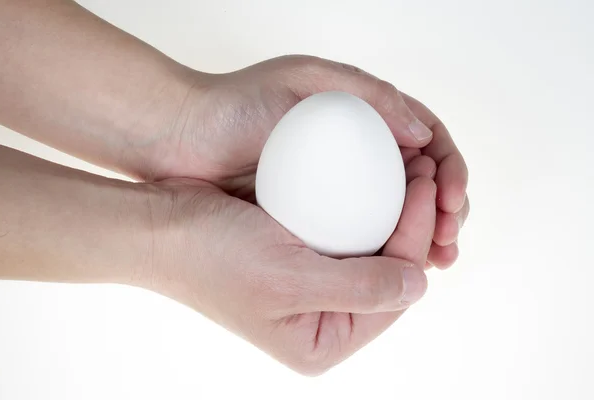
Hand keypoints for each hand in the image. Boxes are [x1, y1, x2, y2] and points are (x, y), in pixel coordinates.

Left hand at [141, 55, 468, 268]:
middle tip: (449, 243)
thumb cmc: (237, 102)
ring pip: (395, 216)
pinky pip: (360, 237)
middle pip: (421, 185)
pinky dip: (383, 253)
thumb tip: (426, 135)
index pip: (430, 143)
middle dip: (446, 214)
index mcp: (367, 117)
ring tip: (435, 260)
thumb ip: (370, 93)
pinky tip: (393, 270)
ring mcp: (336, 188)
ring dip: (422, 239)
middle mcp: (358, 154)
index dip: (451, 172)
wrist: (181, 137)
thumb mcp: (305, 77)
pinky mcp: (313, 216)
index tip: (453, 201)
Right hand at [141, 174, 436, 375]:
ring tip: (409, 168)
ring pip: (372, 249)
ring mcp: (311, 288)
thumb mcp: (288, 279)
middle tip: (423, 170)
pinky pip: (347, 233)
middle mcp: (321, 320)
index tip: (427, 185)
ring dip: (392, 209)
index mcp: (321, 341)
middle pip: (388, 271)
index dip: (417, 238)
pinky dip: (364, 206)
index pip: (393, 292)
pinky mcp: (300, 258)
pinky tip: (375, 176)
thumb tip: (420, 285)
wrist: (160, 227)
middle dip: (412, 222)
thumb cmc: (212, 256)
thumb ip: (361, 289)